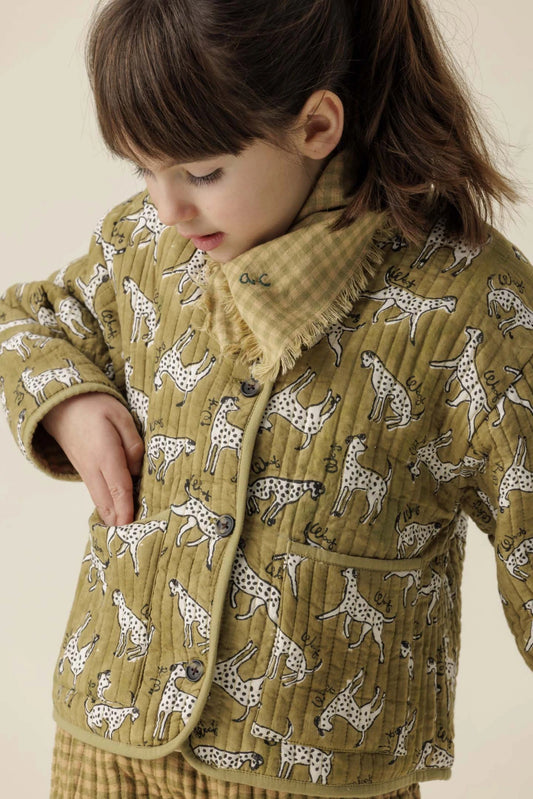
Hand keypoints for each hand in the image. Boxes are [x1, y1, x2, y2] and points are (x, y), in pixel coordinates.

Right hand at [41, 393, 144, 525]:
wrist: (62, 406)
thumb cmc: (95, 407)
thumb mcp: (120, 416)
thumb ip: (133, 443)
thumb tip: (137, 470)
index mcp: (105, 454)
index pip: (119, 487)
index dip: (126, 509)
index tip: (132, 527)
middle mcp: (93, 468)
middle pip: (108, 501)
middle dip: (120, 521)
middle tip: (134, 539)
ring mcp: (86, 472)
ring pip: (101, 501)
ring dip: (113, 518)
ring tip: (128, 534)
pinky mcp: (85, 472)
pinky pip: (97, 494)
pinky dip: (107, 507)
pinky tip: (117, 516)